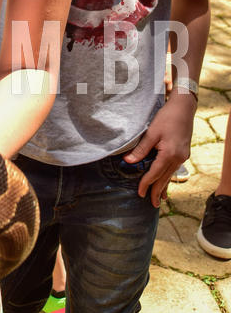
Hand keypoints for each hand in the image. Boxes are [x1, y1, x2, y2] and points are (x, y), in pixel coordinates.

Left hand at [122, 92, 195, 206]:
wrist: (184, 108)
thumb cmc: (166, 117)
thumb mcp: (151, 132)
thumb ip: (141, 149)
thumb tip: (128, 161)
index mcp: (169, 154)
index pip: (154, 174)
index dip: (146, 184)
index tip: (139, 193)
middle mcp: (178, 158)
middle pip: (165, 178)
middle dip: (157, 191)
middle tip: (152, 204)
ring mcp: (183, 156)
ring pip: (171, 175)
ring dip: (164, 186)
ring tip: (160, 198)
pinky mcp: (184, 152)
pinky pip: (174, 168)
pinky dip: (168, 176)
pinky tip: (166, 180)